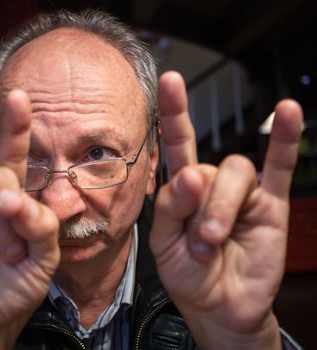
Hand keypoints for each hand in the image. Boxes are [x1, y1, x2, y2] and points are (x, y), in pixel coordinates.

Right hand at [0, 90, 59, 349]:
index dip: (16, 130)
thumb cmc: (18, 288)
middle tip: (16, 226)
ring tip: (1, 228)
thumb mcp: (45, 259)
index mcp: (15, 202)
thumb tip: (19, 202)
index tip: (19, 99)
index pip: (16, 160)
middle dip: (7, 196)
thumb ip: (42, 225)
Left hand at [150, 71, 302, 348]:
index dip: (175, 113)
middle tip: (199, 240)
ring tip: (214, 240)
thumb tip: (191, 173)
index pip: (178, 144)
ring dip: (223, 207)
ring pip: (237, 172)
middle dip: (202, 205)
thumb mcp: (164, 244)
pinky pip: (280, 168)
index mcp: (183, 189)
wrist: (218, 306)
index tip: (171, 81)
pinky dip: (284, 140)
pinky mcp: (271, 206)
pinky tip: (289, 111)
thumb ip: (172, 207)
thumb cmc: (188, 274)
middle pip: (209, 167)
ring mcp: (243, 193)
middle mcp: (212, 184)